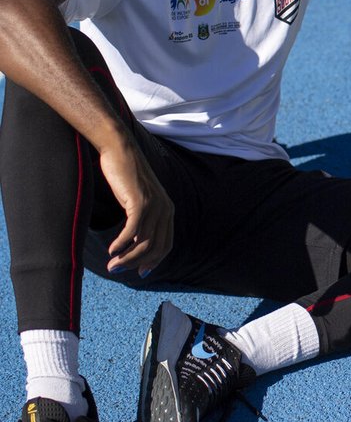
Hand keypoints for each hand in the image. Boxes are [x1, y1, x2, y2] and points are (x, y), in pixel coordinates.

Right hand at [100, 136, 174, 277]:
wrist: (120, 150)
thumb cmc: (125, 176)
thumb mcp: (138, 200)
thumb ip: (141, 218)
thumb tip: (134, 242)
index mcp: (168, 210)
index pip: (166, 244)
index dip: (154, 261)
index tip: (139, 272)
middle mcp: (165, 209)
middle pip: (155, 247)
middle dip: (136, 263)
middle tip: (116, 270)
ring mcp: (155, 205)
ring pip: (143, 242)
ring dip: (127, 258)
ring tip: (112, 264)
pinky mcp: (140, 201)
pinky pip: (133, 231)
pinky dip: (122, 243)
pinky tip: (112, 249)